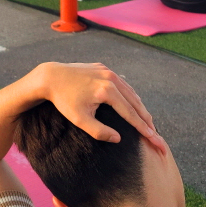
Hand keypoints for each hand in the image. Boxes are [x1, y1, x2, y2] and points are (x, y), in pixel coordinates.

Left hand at [36, 62, 162, 146]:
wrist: (50, 77)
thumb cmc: (63, 101)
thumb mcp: (80, 120)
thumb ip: (99, 132)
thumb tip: (118, 138)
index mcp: (107, 91)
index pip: (130, 113)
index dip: (143, 127)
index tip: (153, 138)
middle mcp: (111, 78)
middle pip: (135, 101)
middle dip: (146, 118)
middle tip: (155, 133)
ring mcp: (108, 71)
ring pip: (130, 91)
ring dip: (139, 106)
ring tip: (147, 121)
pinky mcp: (103, 67)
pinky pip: (122, 83)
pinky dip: (130, 95)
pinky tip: (133, 103)